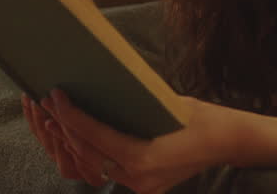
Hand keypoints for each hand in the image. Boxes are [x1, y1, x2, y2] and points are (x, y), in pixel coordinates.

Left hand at [33, 89, 240, 193]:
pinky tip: (79, 139)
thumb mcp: (165, 104)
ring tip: (55, 121)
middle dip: (63, 129)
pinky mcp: (143, 186)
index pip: (94, 135)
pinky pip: (107, 172)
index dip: (70, 115)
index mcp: (143, 156)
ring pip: (92, 168)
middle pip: (87, 154)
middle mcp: (137, 177)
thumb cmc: (202, 117)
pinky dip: (91, 155)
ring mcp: (140, 185)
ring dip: (72, 145)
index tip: (54, 95)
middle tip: (48, 105)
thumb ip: (132, 107)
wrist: (229, 141)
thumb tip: (98, 92)